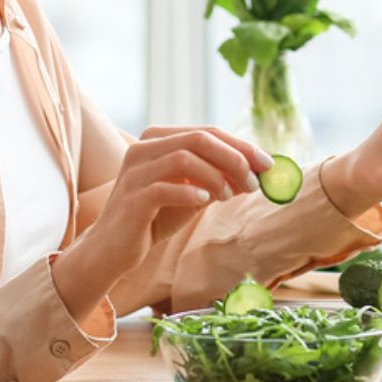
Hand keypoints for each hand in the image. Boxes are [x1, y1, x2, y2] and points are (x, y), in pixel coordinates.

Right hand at [51, 126, 272, 318]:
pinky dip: (190, 192)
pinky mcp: (131, 198)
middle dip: (234, 158)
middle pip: (198, 139)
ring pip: (184, 158)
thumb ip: (217, 179)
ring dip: (216, 176)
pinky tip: (205, 201)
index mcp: (157, 140)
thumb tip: (257, 174)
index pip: (207, 132)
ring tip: (230, 196)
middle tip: (255, 182)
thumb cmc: (154, 218)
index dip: (241, 146)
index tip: (268, 165)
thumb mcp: (191, 194)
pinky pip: (165, 187)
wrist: (113, 249)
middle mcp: (143, 148)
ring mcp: (134, 171)